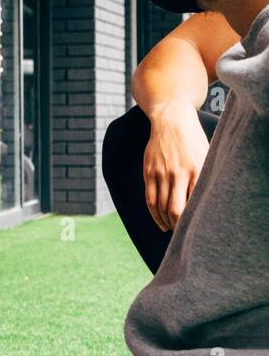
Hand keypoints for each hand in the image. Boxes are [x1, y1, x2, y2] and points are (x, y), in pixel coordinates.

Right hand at [143, 101, 210, 230]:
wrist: (171, 121)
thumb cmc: (193, 141)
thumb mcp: (206, 157)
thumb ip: (205, 179)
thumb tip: (205, 204)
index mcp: (197, 171)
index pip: (193, 205)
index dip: (192, 221)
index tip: (195, 230)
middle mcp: (178, 174)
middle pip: (175, 210)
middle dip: (178, 226)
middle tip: (182, 234)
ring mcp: (161, 173)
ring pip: (161, 207)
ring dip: (165, 222)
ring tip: (171, 229)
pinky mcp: (149, 172)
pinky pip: (150, 198)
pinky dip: (154, 213)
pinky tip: (159, 220)